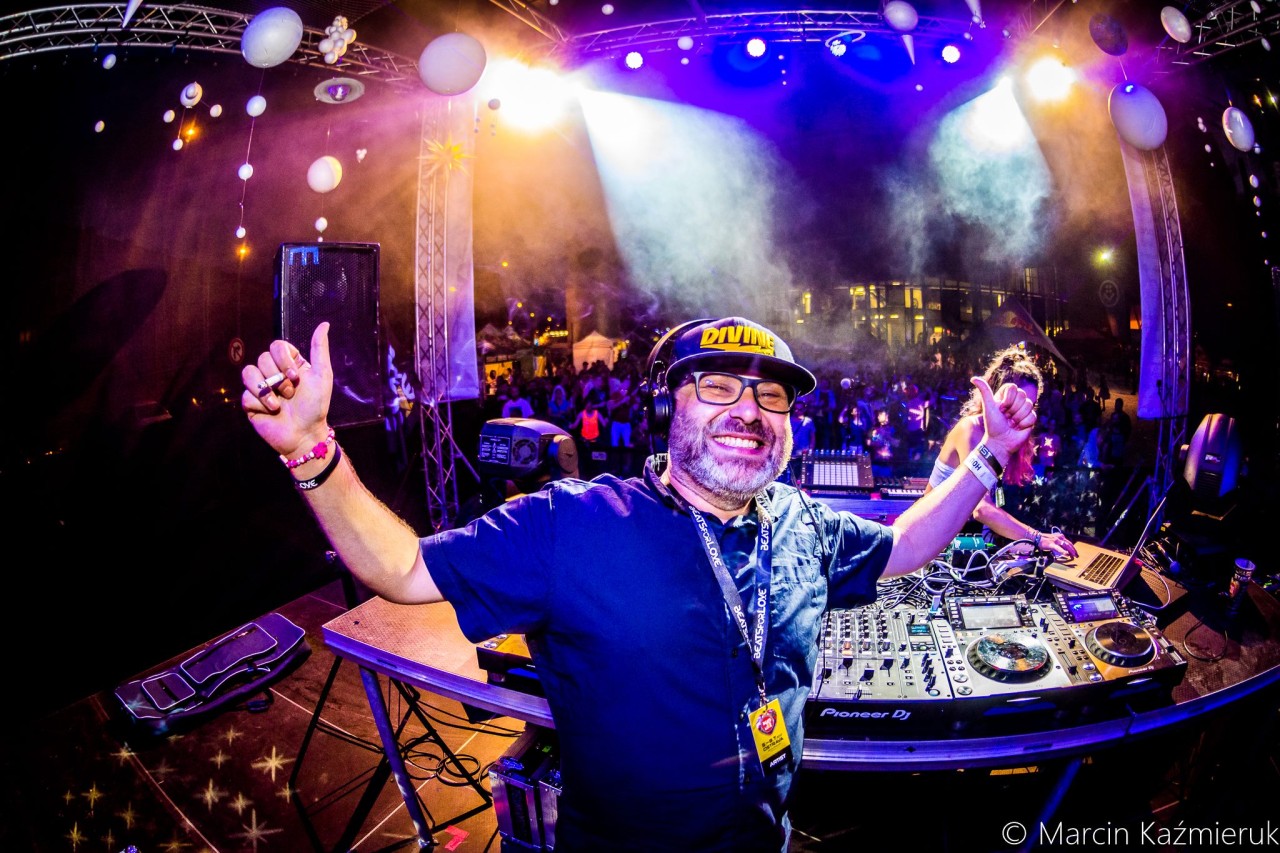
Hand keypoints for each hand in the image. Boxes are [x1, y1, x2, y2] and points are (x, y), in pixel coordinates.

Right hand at [241, 322, 333, 458]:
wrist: (305, 434)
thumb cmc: (316, 406)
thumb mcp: (322, 375)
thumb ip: (319, 349)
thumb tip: (324, 324)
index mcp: (289, 364)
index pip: (276, 345)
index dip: (283, 359)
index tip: (296, 375)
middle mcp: (273, 373)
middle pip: (262, 358)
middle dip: (278, 378)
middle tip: (291, 393)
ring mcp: (260, 388)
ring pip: (248, 372)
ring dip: (266, 389)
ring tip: (279, 403)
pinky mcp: (250, 403)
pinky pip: (246, 394)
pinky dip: (261, 404)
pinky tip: (272, 412)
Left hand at [971, 375, 1035, 460]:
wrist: (1000, 442)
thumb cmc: (992, 425)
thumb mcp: (988, 406)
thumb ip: (984, 391)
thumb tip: (973, 378)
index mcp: (1006, 397)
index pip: (1013, 387)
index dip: (1007, 399)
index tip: (1001, 408)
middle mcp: (1016, 402)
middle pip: (1022, 395)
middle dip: (1012, 409)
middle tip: (1006, 417)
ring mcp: (1024, 410)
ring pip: (1028, 405)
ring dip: (1017, 417)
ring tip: (1011, 423)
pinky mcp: (1031, 419)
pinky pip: (1032, 416)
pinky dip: (1023, 423)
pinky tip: (1018, 428)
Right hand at [1038, 531, 1077, 559]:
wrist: (1036, 537)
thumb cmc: (1043, 539)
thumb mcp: (1053, 538)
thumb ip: (1058, 542)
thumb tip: (1063, 547)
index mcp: (1060, 536)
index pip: (1068, 542)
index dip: (1073, 548)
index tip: (1075, 552)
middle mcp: (1059, 537)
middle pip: (1069, 544)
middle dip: (1074, 550)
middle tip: (1077, 555)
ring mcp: (1056, 541)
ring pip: (1066, 546)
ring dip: (1070, 551)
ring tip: (1073, 556)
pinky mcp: (1052, 544)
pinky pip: (1058, 548)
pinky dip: (1063, 551)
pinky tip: (1066, 554)